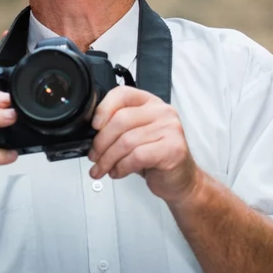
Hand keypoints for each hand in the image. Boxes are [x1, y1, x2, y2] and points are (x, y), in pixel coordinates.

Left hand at [88, 87, 202, 205]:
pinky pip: (137, 156)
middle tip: (94, 156)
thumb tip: (91, 135)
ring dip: (108, 159)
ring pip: (126, 141)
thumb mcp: (136, 136)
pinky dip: (121, 167)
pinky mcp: (172, 149)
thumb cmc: (156, 157)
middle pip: (121, 120)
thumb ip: (118, 128)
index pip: (123, 94)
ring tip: (103, 168)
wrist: (180, 178)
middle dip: (101, 142)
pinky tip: (118, 172)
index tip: (94, 126)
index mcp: (150, 103)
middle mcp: (162, 112)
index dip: (104, 108)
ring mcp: (170, 129)